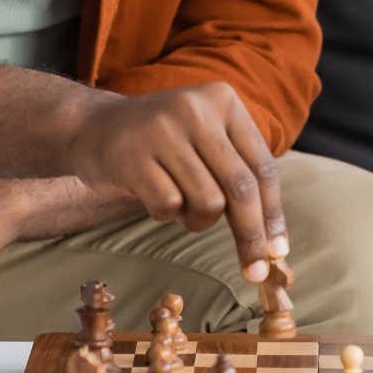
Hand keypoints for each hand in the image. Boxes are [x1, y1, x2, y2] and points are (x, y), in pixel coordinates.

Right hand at [62, 82, 287, 281]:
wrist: (93, 126)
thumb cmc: (163, 144)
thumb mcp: (205, 139)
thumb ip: (238, 174)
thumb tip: (272, 244)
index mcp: (223, 100)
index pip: (262, 167)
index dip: (273, 215)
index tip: (278, 253)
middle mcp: (196, 109)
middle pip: (241, 188)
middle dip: (251, 235)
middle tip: (254, 272)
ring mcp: (162, 130)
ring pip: (208, 202)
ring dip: (198, 220)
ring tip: (181, 205)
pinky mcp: (132, 155)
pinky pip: (169, 207)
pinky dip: (167, 215)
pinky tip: (153, 195)